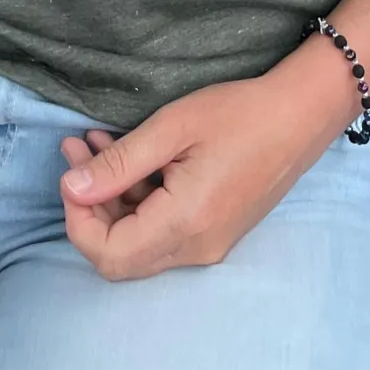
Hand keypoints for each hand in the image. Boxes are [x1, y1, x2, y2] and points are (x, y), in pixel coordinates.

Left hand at [59, 46, 356, 282]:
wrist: (300, 116)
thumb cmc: (239, 113)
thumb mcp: (172, 127)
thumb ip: (119, 164)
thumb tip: (70, 189)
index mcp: (185, 224)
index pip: (109, 255)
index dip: (77, 221)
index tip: (71, 172)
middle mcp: (197, 248)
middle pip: (120, 256)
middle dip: (88, 207)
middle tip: (73, 151)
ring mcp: (208, 245)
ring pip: (139, 243)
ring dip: (110, 199)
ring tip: (93, 143)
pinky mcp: (214, 232)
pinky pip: (162, 231)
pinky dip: (136, 200)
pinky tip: (127, 156)